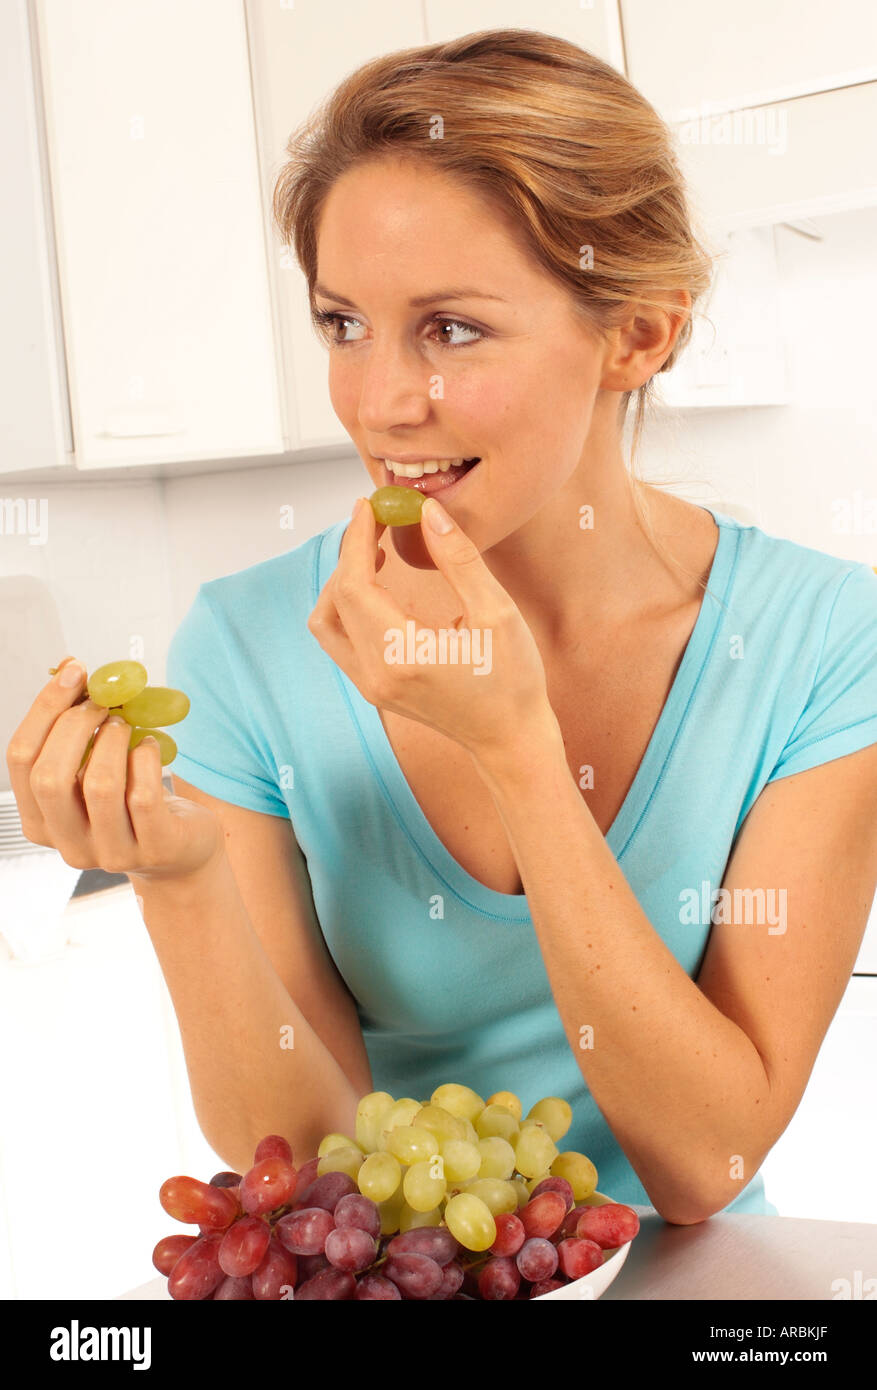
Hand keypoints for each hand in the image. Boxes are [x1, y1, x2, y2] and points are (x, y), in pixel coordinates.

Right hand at [5, 658, 222, 881]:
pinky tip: (149, 748)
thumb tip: (68, 667)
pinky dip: (145, 758)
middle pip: (50, 776)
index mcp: (40, 820)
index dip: (44, 709)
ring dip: (113, 740)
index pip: (20, 760)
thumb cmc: (131, 800)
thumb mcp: (95, 766)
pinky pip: (143, 795)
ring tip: (125, 726)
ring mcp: (110, 852)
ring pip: (98, 785)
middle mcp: (67, 843)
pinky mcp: (153, 848)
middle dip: (75, 725)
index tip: (73, 672)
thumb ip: (75, 727)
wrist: (182, 852)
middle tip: (103, 702)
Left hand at [307, 496, 556, 760]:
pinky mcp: (373, 688)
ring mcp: (369, 685)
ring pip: (328, 621)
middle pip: (336, 599)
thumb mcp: (496, 613)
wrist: (510, 741)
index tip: (370, 505)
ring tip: (376, 551)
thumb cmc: (512, 681)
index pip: (354, 585)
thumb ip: (459, 559)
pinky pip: (342, 638)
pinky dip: (350, 605)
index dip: (357, 539)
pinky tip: (381, 584)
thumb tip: (428, 513)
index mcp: (402, 656)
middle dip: (352, 552)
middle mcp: (375, 674)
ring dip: (344, 580)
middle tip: (379, 520)